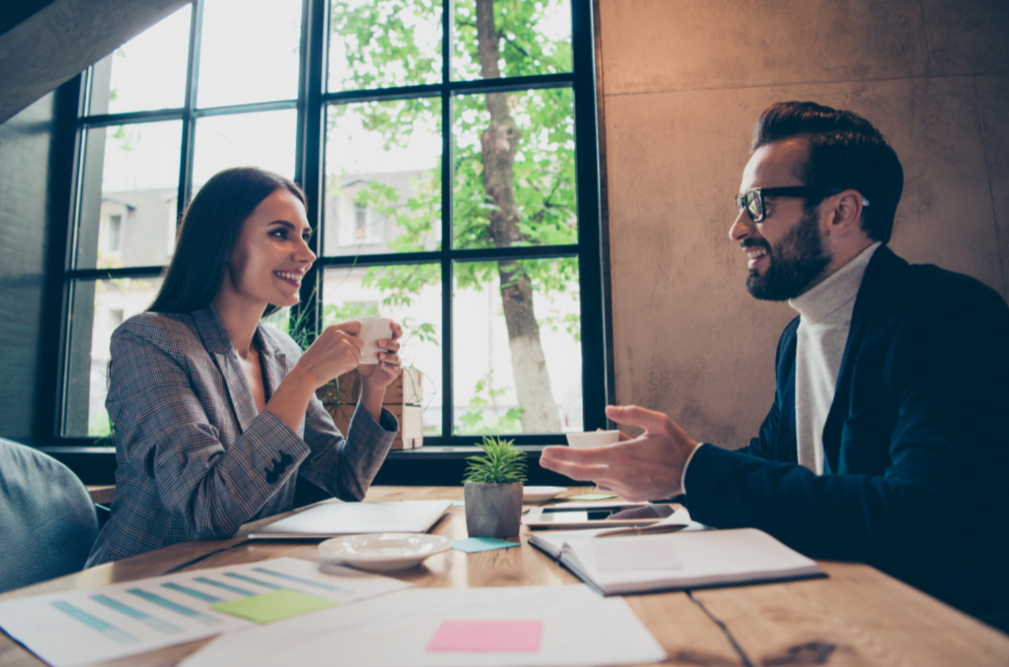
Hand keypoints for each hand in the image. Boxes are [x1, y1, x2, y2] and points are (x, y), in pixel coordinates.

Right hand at [294, 321, 363, 389]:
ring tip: (336, 363)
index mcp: (333, 328)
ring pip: (359, 353)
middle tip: (341, 358)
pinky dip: (349, 368)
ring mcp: (344, 345)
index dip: (357, 334)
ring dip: (351, 360)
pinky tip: (336, 368)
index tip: (351, 342)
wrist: (306, 373)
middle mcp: (340, 334)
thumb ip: (337, 335)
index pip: (356, 324)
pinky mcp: (348, 357)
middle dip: (354, 351)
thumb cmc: (314, 359)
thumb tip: (351, 329)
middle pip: (360, 342)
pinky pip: (356, 362)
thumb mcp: (324, 340)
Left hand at [357, 321, 403, 390]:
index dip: (397, 328)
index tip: (391, 324)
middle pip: (397, 344)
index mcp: (388, 342)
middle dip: (390, 342)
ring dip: (387, 355)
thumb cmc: (365, 359)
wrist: (367, 378)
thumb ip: (356, 335)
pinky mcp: (394, 371)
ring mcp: (395, 362)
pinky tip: (380, 364)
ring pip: (396, 356)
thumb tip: (347, 318)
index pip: (396, 333)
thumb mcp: (360, 347)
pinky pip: (393, 368)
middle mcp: (393, 351)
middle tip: (379, 342)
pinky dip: (387, 365)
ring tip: (378, 355)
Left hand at [539, 405, 698, 500]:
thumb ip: (631, 414)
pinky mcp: (631, 495)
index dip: (562, 456)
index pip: (583, 457)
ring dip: (584, 468)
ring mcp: (625, 488)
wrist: (692, 473)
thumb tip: (608, 409)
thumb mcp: (657, 421)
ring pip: (595, 478)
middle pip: (581, 473)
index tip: (547, 452)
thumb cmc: (676, 446)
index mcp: (623, 456)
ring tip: (578, 456)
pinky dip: (603, 475)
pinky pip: (609, 485)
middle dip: (559, 466)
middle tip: (544, 460)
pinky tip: (604, 466)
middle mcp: (620, 475)